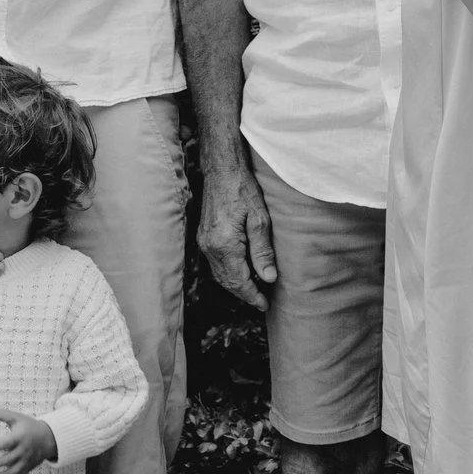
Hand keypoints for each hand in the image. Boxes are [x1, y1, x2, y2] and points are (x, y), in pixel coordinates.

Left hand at [0, 407, 58, 473]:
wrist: (48, 438)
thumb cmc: (29, 426)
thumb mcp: (16, 417)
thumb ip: (1, 414)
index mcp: (20, 438)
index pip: (5, 444)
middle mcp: (24, 451)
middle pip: (5, 460)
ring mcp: (25, 462)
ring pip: (10, 473)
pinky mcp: (26, 469)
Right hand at [196, 157, 276, 310]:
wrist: (222, 169)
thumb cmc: (243, 189)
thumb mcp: (260, 219)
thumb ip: (263, 251)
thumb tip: (269, 278)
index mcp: (224, 245)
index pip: (239, 281)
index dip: (253, 296)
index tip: (265, 304)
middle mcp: (210, 247)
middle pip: (227, 282)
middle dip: (244, 294)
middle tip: (262, 301)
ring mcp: (204, 242)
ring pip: (220, 274)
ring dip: (236, 285)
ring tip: (254, 290)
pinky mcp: (203, 236)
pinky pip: (215, 263)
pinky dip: (228, 273)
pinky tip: (241, 271)